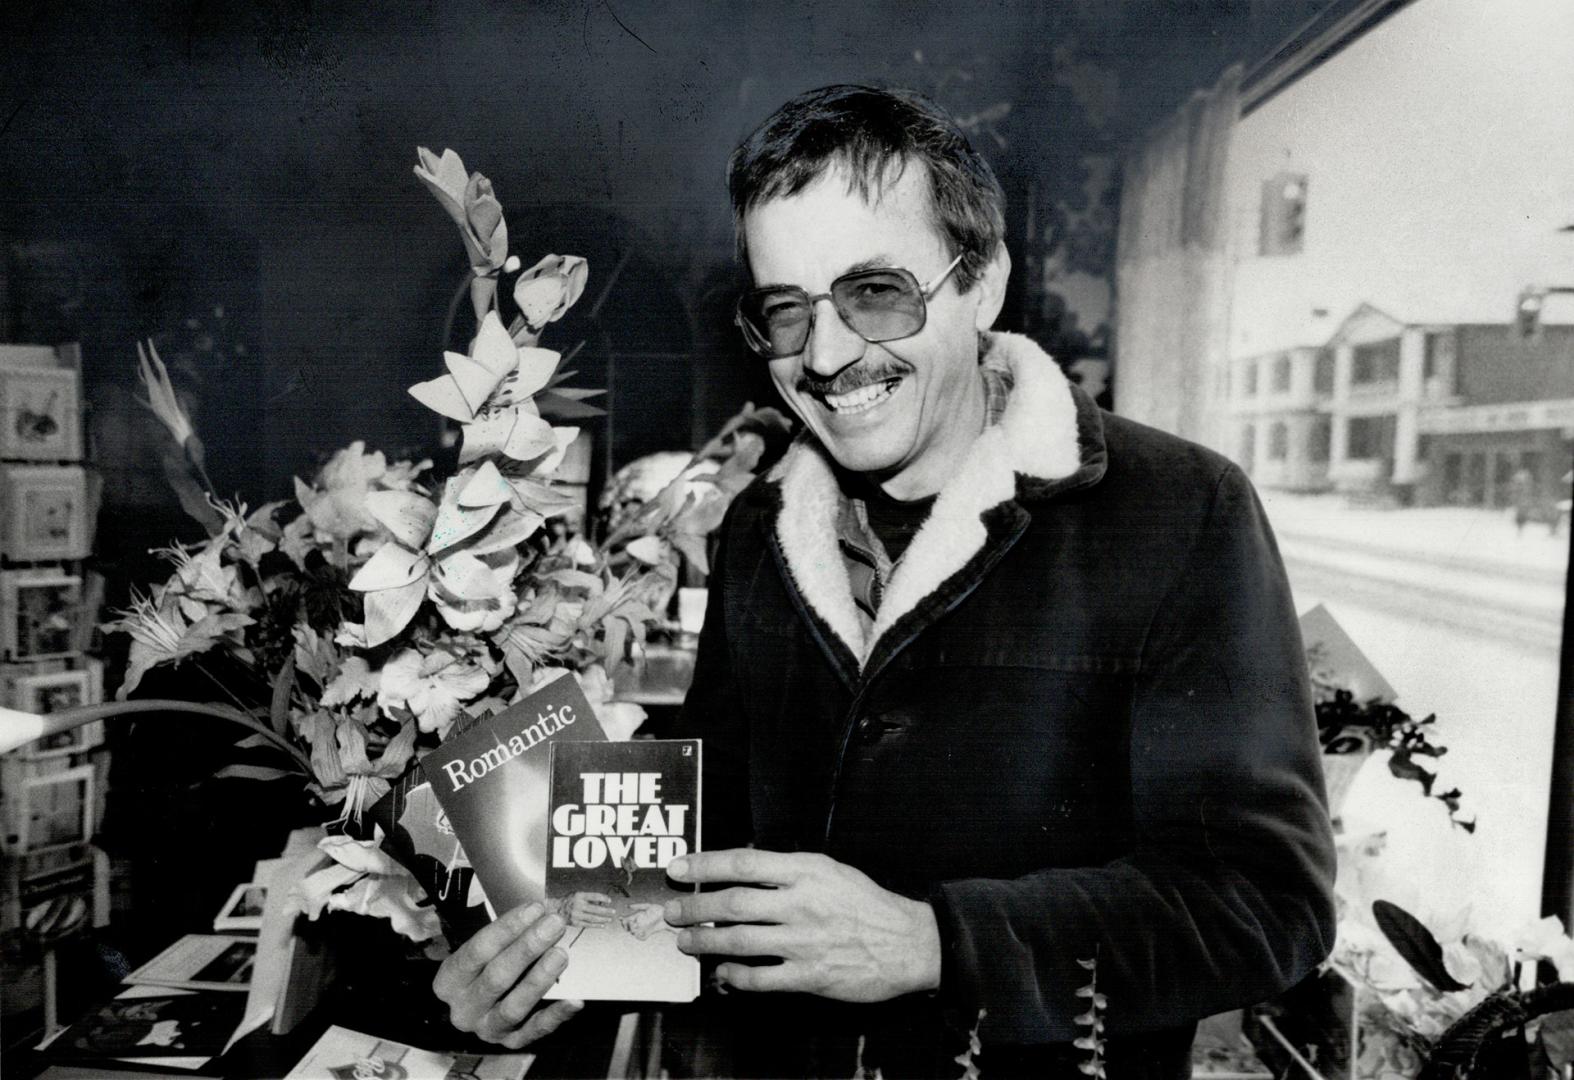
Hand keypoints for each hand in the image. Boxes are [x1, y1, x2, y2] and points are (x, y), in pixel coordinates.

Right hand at [432, 901, 582, 1047]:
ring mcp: (487, 1029)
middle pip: (496, 978)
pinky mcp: (512, 1042)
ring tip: (561, 954)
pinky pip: (536, 1030)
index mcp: (449, 981)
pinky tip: (575, 1000)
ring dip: (539, 979)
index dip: (507, 929)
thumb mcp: (483, 951)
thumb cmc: (486, 966)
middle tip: (554, 924)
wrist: (477, 1006)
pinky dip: (556, 1015)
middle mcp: (464, 1009)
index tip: (535, 909)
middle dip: (528, 948)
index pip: (477, 951)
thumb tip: (540, 914)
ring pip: (513, 1007)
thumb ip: (506, 936)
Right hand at [559, 892, 615, 927]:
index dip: (603, 898)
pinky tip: (602, 925)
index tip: (609, 901)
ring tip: (610, 919)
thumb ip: (589, 897)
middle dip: (606, 911)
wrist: (557, 909)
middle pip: (595, 909)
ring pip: (592, 918)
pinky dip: (596, 925)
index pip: (594, 896)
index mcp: (579, 896)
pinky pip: (588, 925)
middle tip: (613, 912)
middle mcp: (578, 905)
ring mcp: (576, 915)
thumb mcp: (578, 894)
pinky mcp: (575, 923)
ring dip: (603, 919)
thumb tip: (602, 902)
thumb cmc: (570, 901)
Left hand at [663, 849, 940, 1001]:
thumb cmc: (867, 904)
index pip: (744, 862)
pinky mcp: (811, 977)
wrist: (909, 943)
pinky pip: (761, 978)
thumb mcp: (831, 871)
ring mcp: (804, 942)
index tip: (678, 868)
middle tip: (671, 911)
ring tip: (685, 942)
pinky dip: (735, 976)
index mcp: (807, 871)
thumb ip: (788, 869)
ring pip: (739, 942)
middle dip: (694, 907)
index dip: (705, 865)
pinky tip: (723, 973)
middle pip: (733, 904)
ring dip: (704, 942)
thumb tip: (744, 865)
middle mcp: (802, 904)